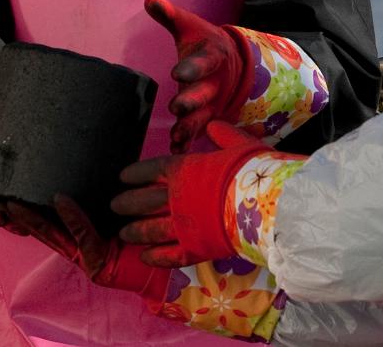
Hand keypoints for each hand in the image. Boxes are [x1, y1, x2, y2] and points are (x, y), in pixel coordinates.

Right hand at [6, 195, 166, 295]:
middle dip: (19, 215)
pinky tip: (60, 200)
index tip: (8, 192)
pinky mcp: (97, 261)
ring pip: (52, 235)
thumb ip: (101, 194)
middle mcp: (76, 247)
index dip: (26, 209)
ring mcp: (84, 256)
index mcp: (78, 235)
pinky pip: (82, 235)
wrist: (161, 266)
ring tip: (15, 203)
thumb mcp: (115, 212)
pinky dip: (72, 217)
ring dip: (33, 219)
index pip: (46, 221)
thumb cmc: (140, 235)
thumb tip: (94, 158)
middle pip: (41, 229)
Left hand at [112, 121, 272, 266]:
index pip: (151, 170)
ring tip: (124, 233)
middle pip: (143, 201)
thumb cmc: (253, 169)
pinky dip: (155, 257)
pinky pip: (169, 255)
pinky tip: (144, 257)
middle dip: (126, 204)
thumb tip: (213, 125)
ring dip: (135, 231)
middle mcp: (177, 198)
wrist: (267, 201)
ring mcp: (183, 225)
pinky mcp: (195, 249)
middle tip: (115, 206)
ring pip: (150, 230)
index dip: (134, 174)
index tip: (123, 177)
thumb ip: (222, 134)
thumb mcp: (238, 143)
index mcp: (184, 170)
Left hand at [145, 0, 253, 152]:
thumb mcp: (190, 26)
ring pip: (202, 117)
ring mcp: (213, 103)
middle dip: (191, 101)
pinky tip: (176, 152)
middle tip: (177, 107)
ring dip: (190, 127)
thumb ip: (170, 16)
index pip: (204, 62)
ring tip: (177, 137)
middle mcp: (215, 83)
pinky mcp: (206, 117)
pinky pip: (198, 131)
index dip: (192, 68)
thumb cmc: (204, 42)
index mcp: (213, 57)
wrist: (232, 62)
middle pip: (204, 94)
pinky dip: (188, 142)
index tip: (177, 73)